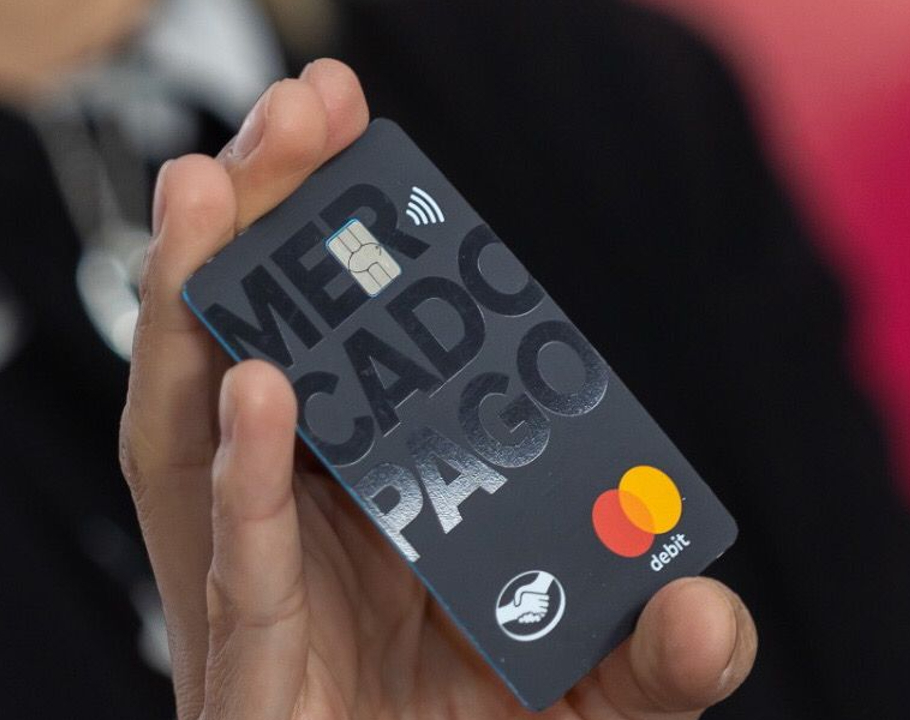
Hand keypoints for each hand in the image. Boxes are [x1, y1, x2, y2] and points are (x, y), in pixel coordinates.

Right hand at [119, 58, 757, 719]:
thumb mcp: (602, 699)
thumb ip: (660, 653)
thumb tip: (704, 607)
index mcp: (378, 507)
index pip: (353, 351)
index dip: (349, 241)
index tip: (363, 131)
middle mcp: (307, 531)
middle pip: (263, 353)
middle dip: (270, 227)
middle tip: (296, 108)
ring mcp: (263, 599)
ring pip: (205, 433)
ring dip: (205, 308)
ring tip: (212, 189)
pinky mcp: (244, 679)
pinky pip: (237, 567)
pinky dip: (244, 479)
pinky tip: (258, 388)